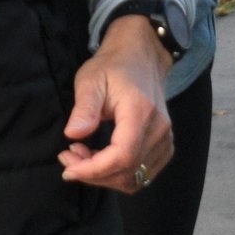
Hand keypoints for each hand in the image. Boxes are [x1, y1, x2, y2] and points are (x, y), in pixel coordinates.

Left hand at [61, 16, 174, 193]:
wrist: (142, 56)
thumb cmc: (113, 66)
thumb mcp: (90, 80)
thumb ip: (84, 108)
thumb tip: (73, 135)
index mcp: (140, 112)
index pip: (122, 156)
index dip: (94, 170)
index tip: (68, 168)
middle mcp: (159, 129)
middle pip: (129, 172)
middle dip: (94, 174)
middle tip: (69, 158)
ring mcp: (166, 138)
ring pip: (137, 178)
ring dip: (106, 176)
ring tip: (83, 157)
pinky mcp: (165, 144)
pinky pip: (144, 173)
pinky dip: (120, 174)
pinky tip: (102, 159)